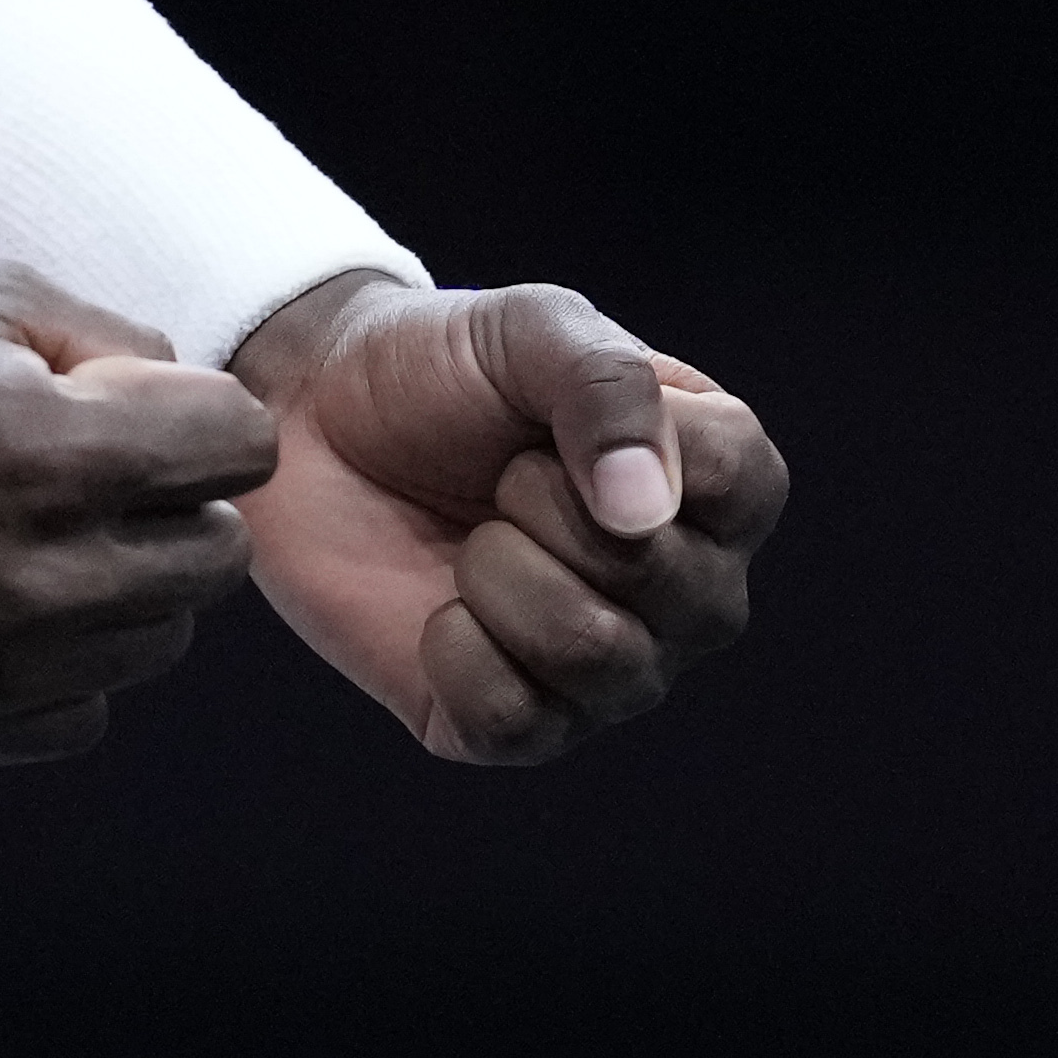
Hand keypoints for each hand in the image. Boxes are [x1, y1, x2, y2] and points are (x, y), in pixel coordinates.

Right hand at [0, 260, 275, 763]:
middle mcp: (26, 581)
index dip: (206, 417)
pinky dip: (60, 663)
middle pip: (216, 562)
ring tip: (38, 535)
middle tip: (102, 474)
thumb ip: (118, 343)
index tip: (155, 411)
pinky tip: (0, 601)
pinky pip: (77, 713)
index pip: (239, 450)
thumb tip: (193, 402)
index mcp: (45, 456)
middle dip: (177, 505)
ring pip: (154, 644)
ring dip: (122, 587)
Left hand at [233, 275, 783, 764]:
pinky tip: (438, 608)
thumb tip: (645, 513)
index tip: (555, 416)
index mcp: (713, 483)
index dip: (638, 444)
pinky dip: (455, 650)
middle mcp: (688, 592)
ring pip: (602, 661)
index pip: (743, 483)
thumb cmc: (444, 368)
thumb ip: (606, 385)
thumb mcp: (529, 329)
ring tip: (472, 539)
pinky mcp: (521, 728)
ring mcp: (612, 671)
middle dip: (554, 513)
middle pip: (683, 594)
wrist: (314, 419)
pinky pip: (517, 720)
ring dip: (502, 578)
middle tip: (503, 475)